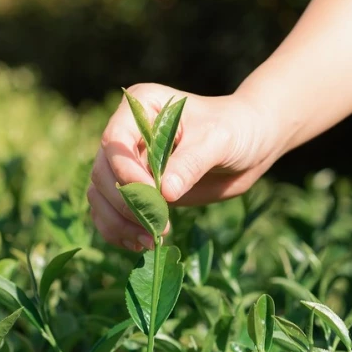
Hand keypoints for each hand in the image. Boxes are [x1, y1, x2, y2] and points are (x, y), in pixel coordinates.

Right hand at [88, 83, 280, 250]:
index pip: (115, 141)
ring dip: (118, 222)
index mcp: (142, 107)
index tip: (156, 196)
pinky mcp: (136, 189)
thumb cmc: (236, 129)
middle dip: (125, 204)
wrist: (251, 143)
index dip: (126, 172)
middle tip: (157, 226)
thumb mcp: (218, 140)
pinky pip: (111, 212)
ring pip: (101, 195)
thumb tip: (164, 194)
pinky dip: (119, 230)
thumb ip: (190, 163)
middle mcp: (128, 133)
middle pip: (103, 172)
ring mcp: (129, 162)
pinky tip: (141, 244)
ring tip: (148, 241)